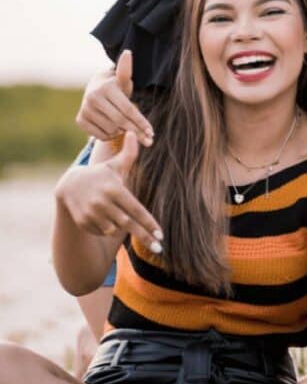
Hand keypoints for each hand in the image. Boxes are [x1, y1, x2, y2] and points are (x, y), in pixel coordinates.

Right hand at [56, 131, 162, 250]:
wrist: (69, 185)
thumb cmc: (100, 175)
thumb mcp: (114, 165)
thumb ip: (128, 154)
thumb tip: (136, 134)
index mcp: (114, 189)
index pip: (136, 209)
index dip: (149, 223)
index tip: (161, 235)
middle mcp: (103, 202)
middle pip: (128, 224)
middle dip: (145, 237)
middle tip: (159, 249)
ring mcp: (92, 214)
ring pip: (114, 229)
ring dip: (120, 228)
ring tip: (119, 217)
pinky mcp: (84, 222)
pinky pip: (102, 232)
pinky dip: (107, 228)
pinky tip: (105, 218)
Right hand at [76, 50, 154, 144]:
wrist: (95, 90)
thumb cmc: (115, 87)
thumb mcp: (123, 80)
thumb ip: (126, 71)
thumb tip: (128, 52)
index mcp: (105, 88)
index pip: (128, 109)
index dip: (141, 122)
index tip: (152, 133)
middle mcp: (92, 97)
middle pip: (120, 121)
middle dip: (136, 131)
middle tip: (147, 139)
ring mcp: (84, 109)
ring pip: (111, 130)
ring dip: (122, 132)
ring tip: (126, 127)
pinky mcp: (80, 120)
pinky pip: (100, 136)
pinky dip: (110, 136)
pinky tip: (114, 129)